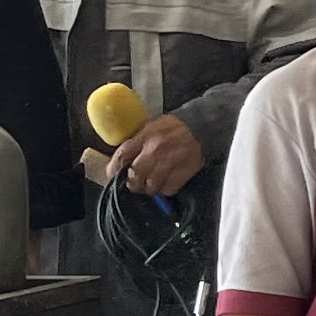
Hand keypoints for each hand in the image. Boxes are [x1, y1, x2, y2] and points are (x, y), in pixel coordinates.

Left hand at [81, 110, 204, 198]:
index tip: (112, 174)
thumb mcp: (151, 126)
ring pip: (150, 186)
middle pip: (135, 175)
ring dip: (148, 188)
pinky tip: (164, 183)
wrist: (203, 127)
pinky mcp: (183, 173)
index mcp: (146, 136)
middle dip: (132, 182)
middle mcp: (155, 150)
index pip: (122, 155)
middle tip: (134, 182)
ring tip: (149, 184)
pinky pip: (167, 189)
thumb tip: (123, 158)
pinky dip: (164, 189)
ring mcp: (170, 163)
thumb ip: (137, 140)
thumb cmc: (175, 126)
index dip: (114, 168)